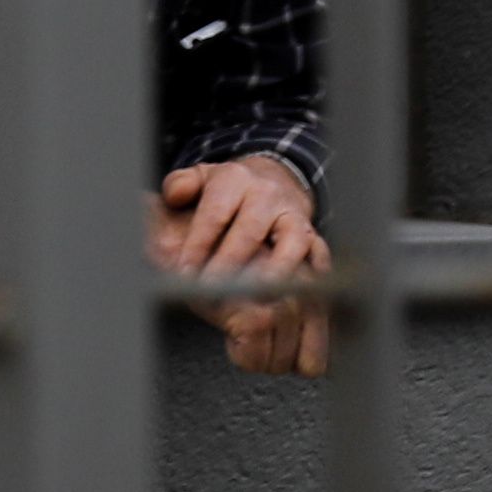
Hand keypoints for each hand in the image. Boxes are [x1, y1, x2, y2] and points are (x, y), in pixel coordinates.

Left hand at [149, 156, 331, 377]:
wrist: (277, 183)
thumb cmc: (230, 190)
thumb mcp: (202, 178)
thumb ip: (181, 185)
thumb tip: (173, 195)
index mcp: (236, 180)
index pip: (215, 213)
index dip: (199, 243)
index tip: (185, 273)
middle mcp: (270, 197)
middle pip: (251, 230)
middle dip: (231, 262)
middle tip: (212, 290)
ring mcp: (298, 219)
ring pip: (292, 246)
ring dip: (275, 275)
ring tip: (258, 302)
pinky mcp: (318, 243)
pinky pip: (318, 266)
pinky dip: (308, 288)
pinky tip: (295, 313)